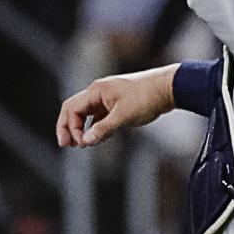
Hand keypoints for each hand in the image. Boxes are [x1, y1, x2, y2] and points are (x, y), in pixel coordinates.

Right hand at [57, 70, 176, 147]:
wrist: (168, 88)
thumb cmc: (147, 97)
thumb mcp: (124, 116)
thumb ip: (104, 129)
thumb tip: (86, 141)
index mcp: (96, 91)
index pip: (72, 109)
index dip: (70, 127)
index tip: (80, 143)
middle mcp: (98, 93)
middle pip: (74, 110)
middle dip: (68, 127)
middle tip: (65, 144)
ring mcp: (107, 99)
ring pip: (86, 114)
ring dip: (80, 128)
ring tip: (80, 144)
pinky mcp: (116, 105)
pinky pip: (99, 116)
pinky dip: (94, 127)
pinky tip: (95, 138)